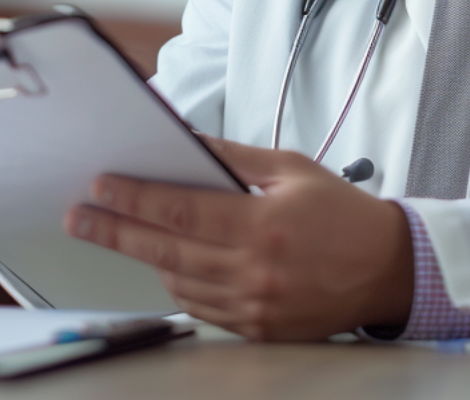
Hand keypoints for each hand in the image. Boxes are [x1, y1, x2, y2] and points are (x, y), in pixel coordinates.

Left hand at [65, 137, 413, 340]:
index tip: (101, 186)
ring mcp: (255, 306)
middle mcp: (255, 270)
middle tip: (79, 217)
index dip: (134, 198)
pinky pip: (202, 307)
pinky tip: (167, 263)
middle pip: (166, 250)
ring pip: (178, 282)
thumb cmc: (343, 213)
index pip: (181, 211)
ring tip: (120, 233)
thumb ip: (234, 158)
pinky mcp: (258, 329)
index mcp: (263, 224)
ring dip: (145, 257)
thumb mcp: (292, 169)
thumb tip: (184, 140)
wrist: (390, 269)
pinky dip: (179, 283)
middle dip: (115, 231)